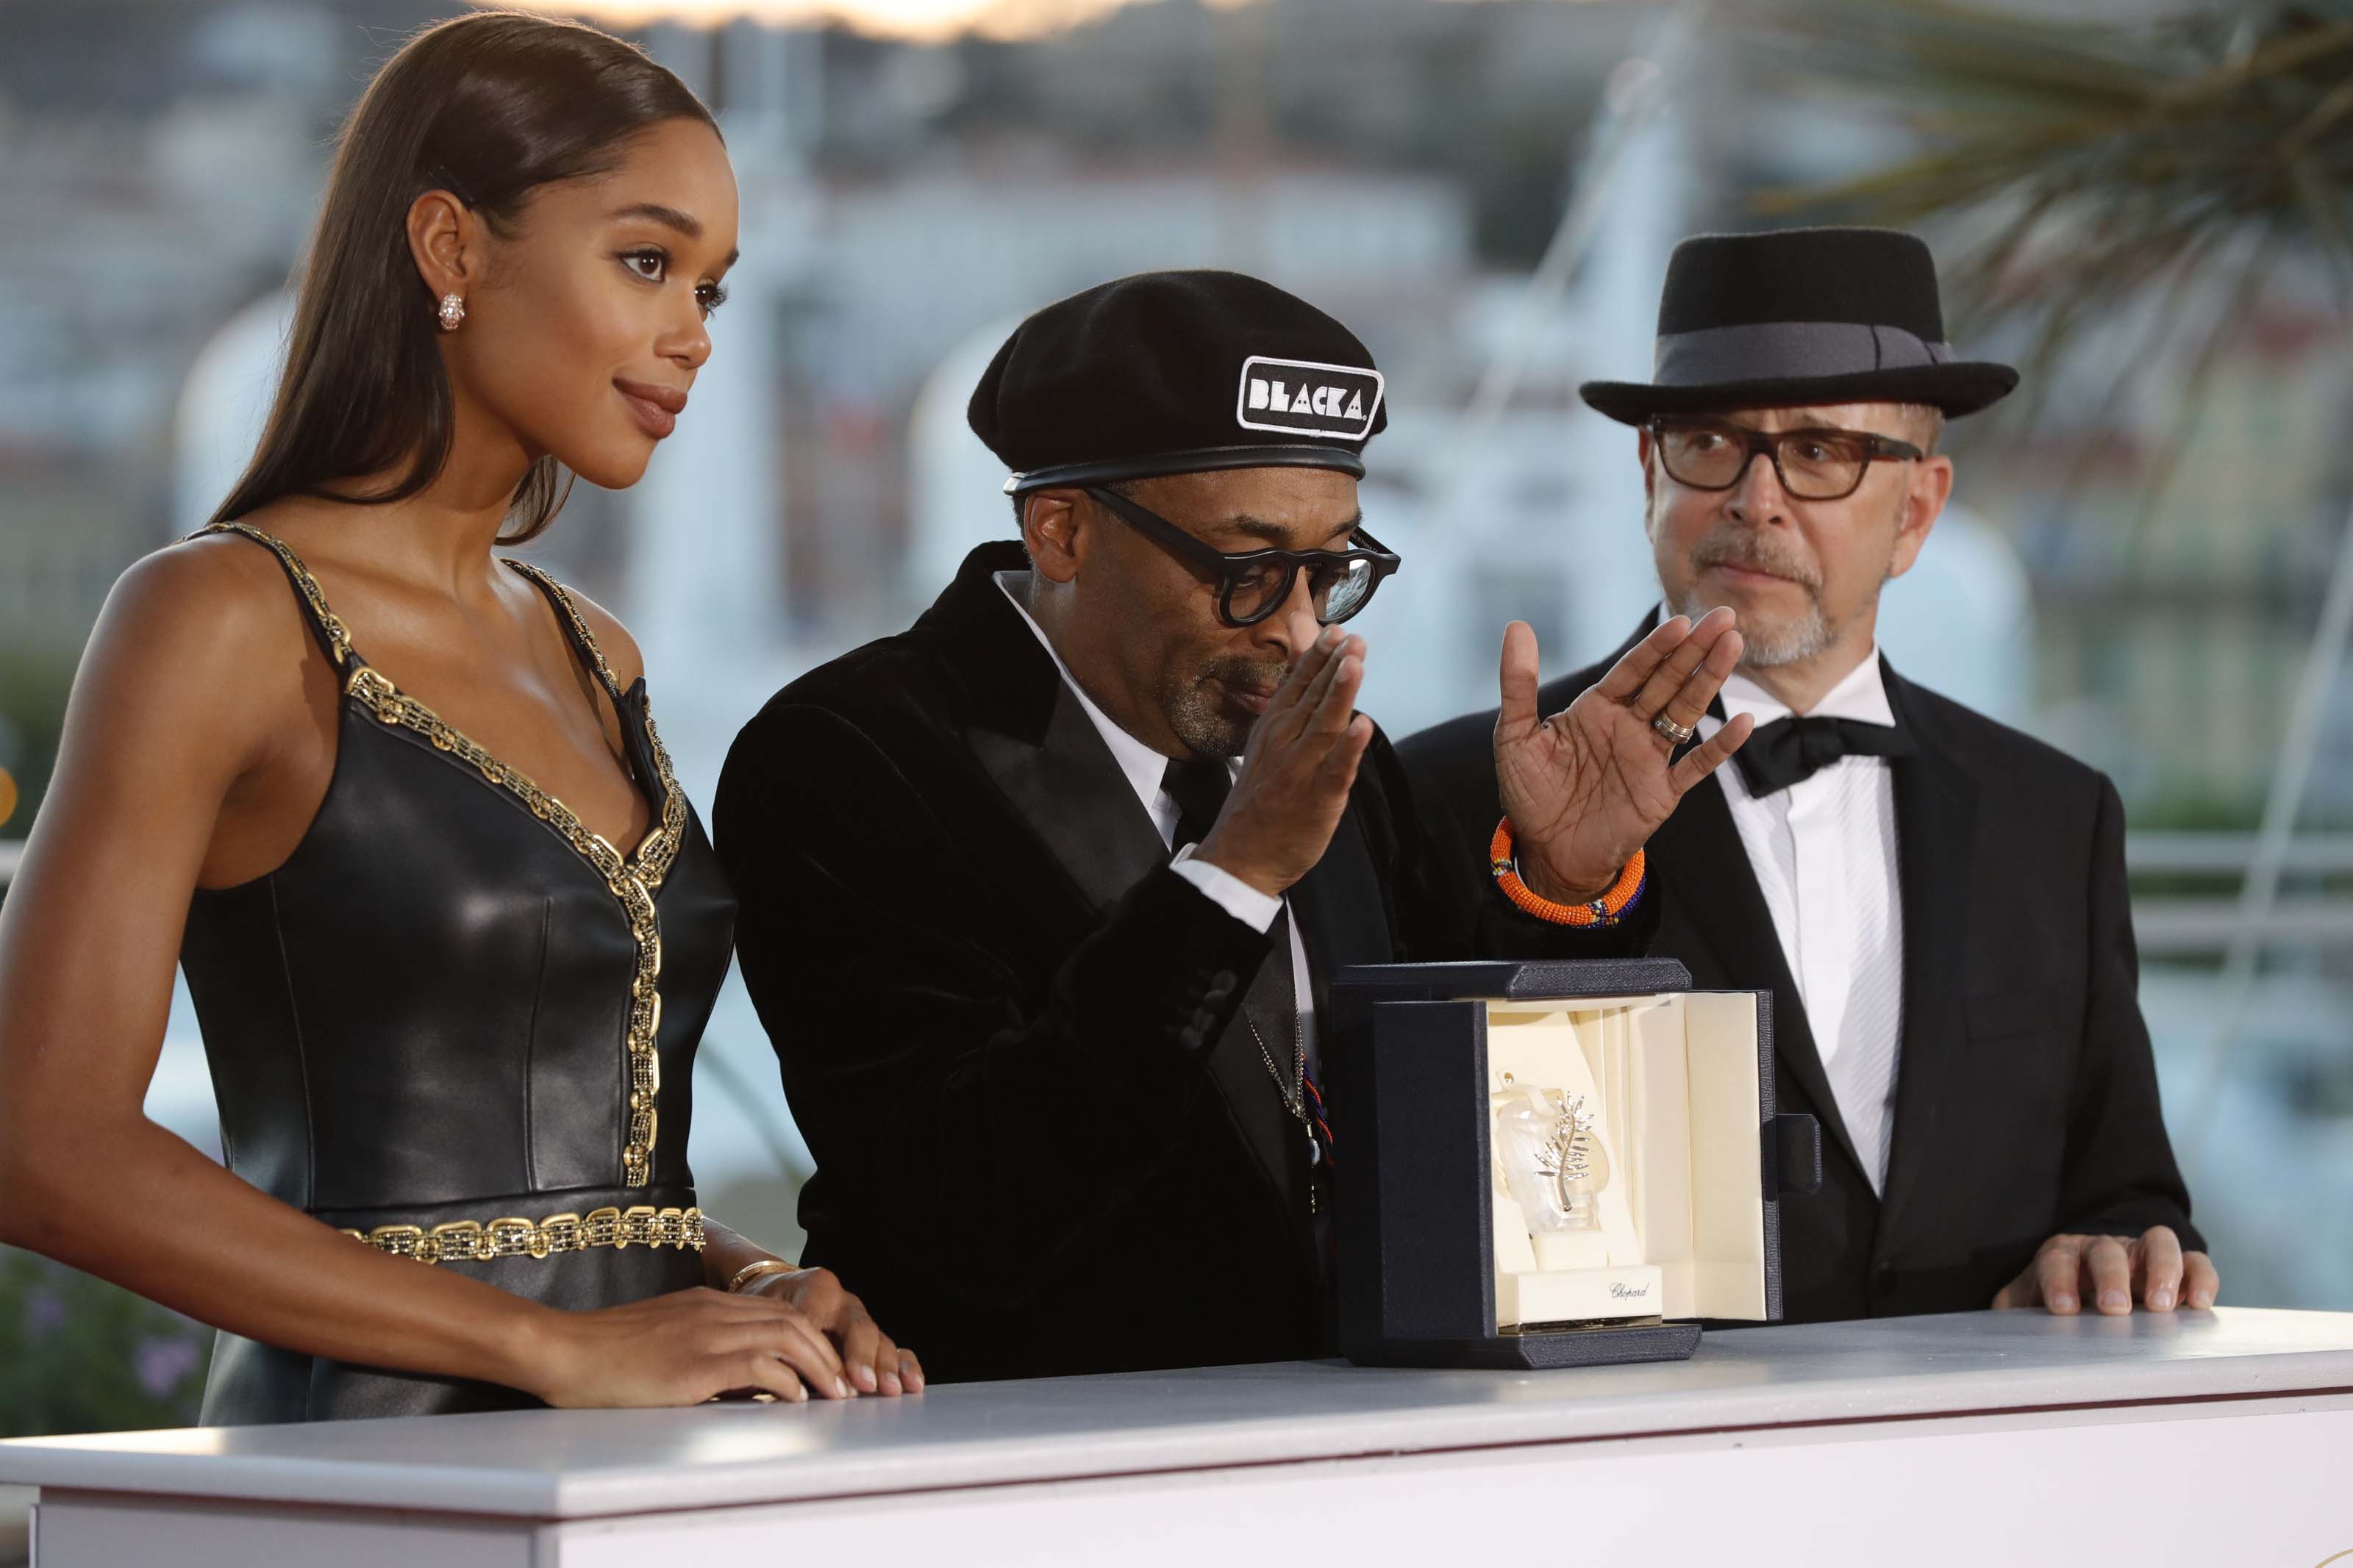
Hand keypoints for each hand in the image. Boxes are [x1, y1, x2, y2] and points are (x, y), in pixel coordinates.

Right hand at [527, 1284, 863, 1406]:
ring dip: (817, 1366)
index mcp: (705, 1302)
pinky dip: (785, 1381)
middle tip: (844, 1384)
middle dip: (826, 1351)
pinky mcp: (692, 1364)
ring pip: (784, 1336)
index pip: (777, 1310)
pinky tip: (794, 1400)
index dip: (811, 1337)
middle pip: (791, 1320)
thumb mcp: (663, 1338)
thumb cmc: (603, 1355)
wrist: (562, 1350)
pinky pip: (756, 1365)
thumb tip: (743, 1378)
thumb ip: (702, 1346)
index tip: (828, 1365)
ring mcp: (703, 1333)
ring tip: (832, 1395)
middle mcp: (711, 1310)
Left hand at [743, 1265, 923, 1395]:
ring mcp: (860, 1319)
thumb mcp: (761, 1315)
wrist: (777, 1289)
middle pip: (858, 1328)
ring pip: (879, 1339)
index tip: (822, 1374)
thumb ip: (770, 1339)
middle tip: (865, 1384)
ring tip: (892, 1389)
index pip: (818, 1320)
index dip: (820, 1349)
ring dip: (887, 1367)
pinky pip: (893, 1347)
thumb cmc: (766, 1307)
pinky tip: (913, 1383)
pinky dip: (903, 1365)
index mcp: (815, 1287)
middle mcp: (844, 1300)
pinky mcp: (870, 1337)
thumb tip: (775, 1377)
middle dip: (862, 1357)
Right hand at [1195, 614, 1374, 897]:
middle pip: (1313, 696)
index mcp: (1274, 726)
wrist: (1239, 855)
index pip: (1299, 683)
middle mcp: (1285, 741)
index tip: (1336, 628)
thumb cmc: (1260, 797)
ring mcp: (1300, 769)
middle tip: (1353, 637)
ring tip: (1356, 663)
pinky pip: (1335, 769)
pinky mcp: (1316, 797)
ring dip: (1340, 693)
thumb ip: (1291, 699)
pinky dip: (1348, 748)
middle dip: (1334, 664)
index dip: (1319, 654)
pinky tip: (1362, 725)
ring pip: (1324, 725)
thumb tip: (1301, 662)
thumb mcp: (1270, 740)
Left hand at [1494, 610, 1752, 901]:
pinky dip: (1719, 747)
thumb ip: (1518, 685)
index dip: (1657, 646)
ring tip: (1733, 647)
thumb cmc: (1529, 792)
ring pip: (1685, 711)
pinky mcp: (1661, 793)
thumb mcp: (1516, 736)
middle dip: (1694, 650)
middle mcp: (1628, 726)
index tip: (1681, 622)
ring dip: (1709, 681)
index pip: (1632, 669)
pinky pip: (1696, 766)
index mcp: (1597, 709)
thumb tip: (1516, 627)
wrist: (1546, 851)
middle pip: (1667, 680)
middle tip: (1723, 617)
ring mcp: (1649, 758)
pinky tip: (1742, 723)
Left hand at [1991, 1226, 2218, 1314]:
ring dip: (2162, 1270)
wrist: (2095, 1285)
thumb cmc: (2059, 1300)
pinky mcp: (2178, 1268)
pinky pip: (2196, 1262)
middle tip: (2115, 1308)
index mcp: (2061, 1256)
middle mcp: (2102, 1248)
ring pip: (2157, 1242)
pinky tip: (2201, 1305)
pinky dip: (2201, 1278)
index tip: (2064, 1309)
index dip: (2058, 1281)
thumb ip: (2012, 1313)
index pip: (2056, 1259)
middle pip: (2105, 1250)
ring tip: (2163, 1307)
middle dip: (2110, 1276)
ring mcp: (2142, 1254)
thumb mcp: (2028, 1305)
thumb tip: (1999, 1335)